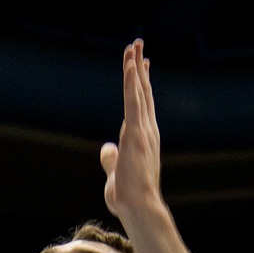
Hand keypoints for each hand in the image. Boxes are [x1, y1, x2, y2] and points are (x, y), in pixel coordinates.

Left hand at [100, 39, 162, 220]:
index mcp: (143, 138)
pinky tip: (131, 65)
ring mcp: (143, 130)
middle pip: (143, 92)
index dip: (142, 84)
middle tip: (138, 45)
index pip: (143, 104)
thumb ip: (111, 158)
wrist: (138, 207)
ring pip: (138, 91)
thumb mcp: (115, 172)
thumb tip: (106, 148)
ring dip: (135, 67)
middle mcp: (147, 130)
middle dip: (139, 67)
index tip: (141, 65)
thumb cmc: (128, 196)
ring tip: (134, 45)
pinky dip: (132, 82)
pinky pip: (133, 102)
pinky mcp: (135, 133)